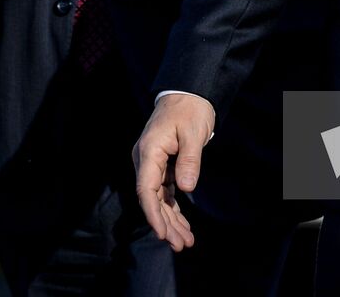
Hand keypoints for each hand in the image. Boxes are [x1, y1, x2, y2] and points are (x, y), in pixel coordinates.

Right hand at [132, 93, 215, 250]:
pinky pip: (165, 192)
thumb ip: (189, 160)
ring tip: (185, 242)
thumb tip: (185, 188)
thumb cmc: (190, 109)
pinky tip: (182, 225)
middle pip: (152, 198)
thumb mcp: (193, 132)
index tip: (162, 233)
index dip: (153, 213)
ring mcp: (153, 164)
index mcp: (149, 151)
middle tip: (181, 245)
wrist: (188, 93)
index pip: (146, 189)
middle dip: (165, 224)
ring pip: (159, 198)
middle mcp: (146, 160)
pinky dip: (173, 209)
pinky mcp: (162, 166)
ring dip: (171, 220)